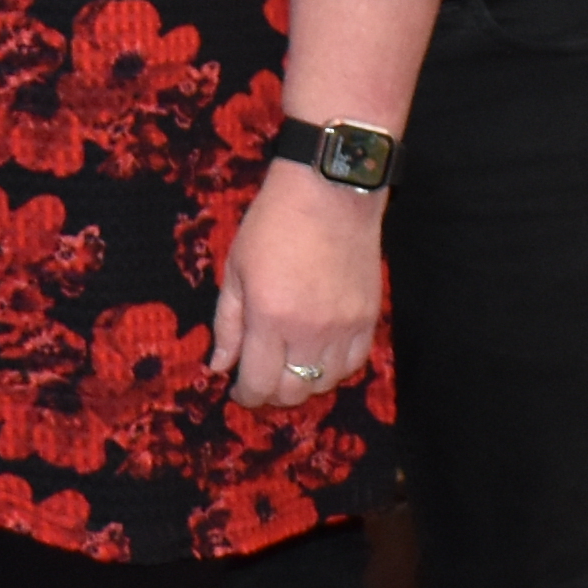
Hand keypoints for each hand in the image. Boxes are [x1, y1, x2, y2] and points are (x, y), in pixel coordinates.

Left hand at [210, 160, 391, 409]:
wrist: (330, 192)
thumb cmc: (273, 223)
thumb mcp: (236, 269)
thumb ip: (227, 323)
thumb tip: (219, 366)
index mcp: (270, 317)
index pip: (259, 383)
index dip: (245, 396)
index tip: (238, 391)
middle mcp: (310, 331)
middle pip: (294, 392)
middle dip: (272, 395)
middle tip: (262, 381)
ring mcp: (344, 327)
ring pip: (326, 383)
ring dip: (304, 383)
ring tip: (290, 366)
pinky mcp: (369, 318)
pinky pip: (355, 364)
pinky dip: (335, 369)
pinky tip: (320, 356)